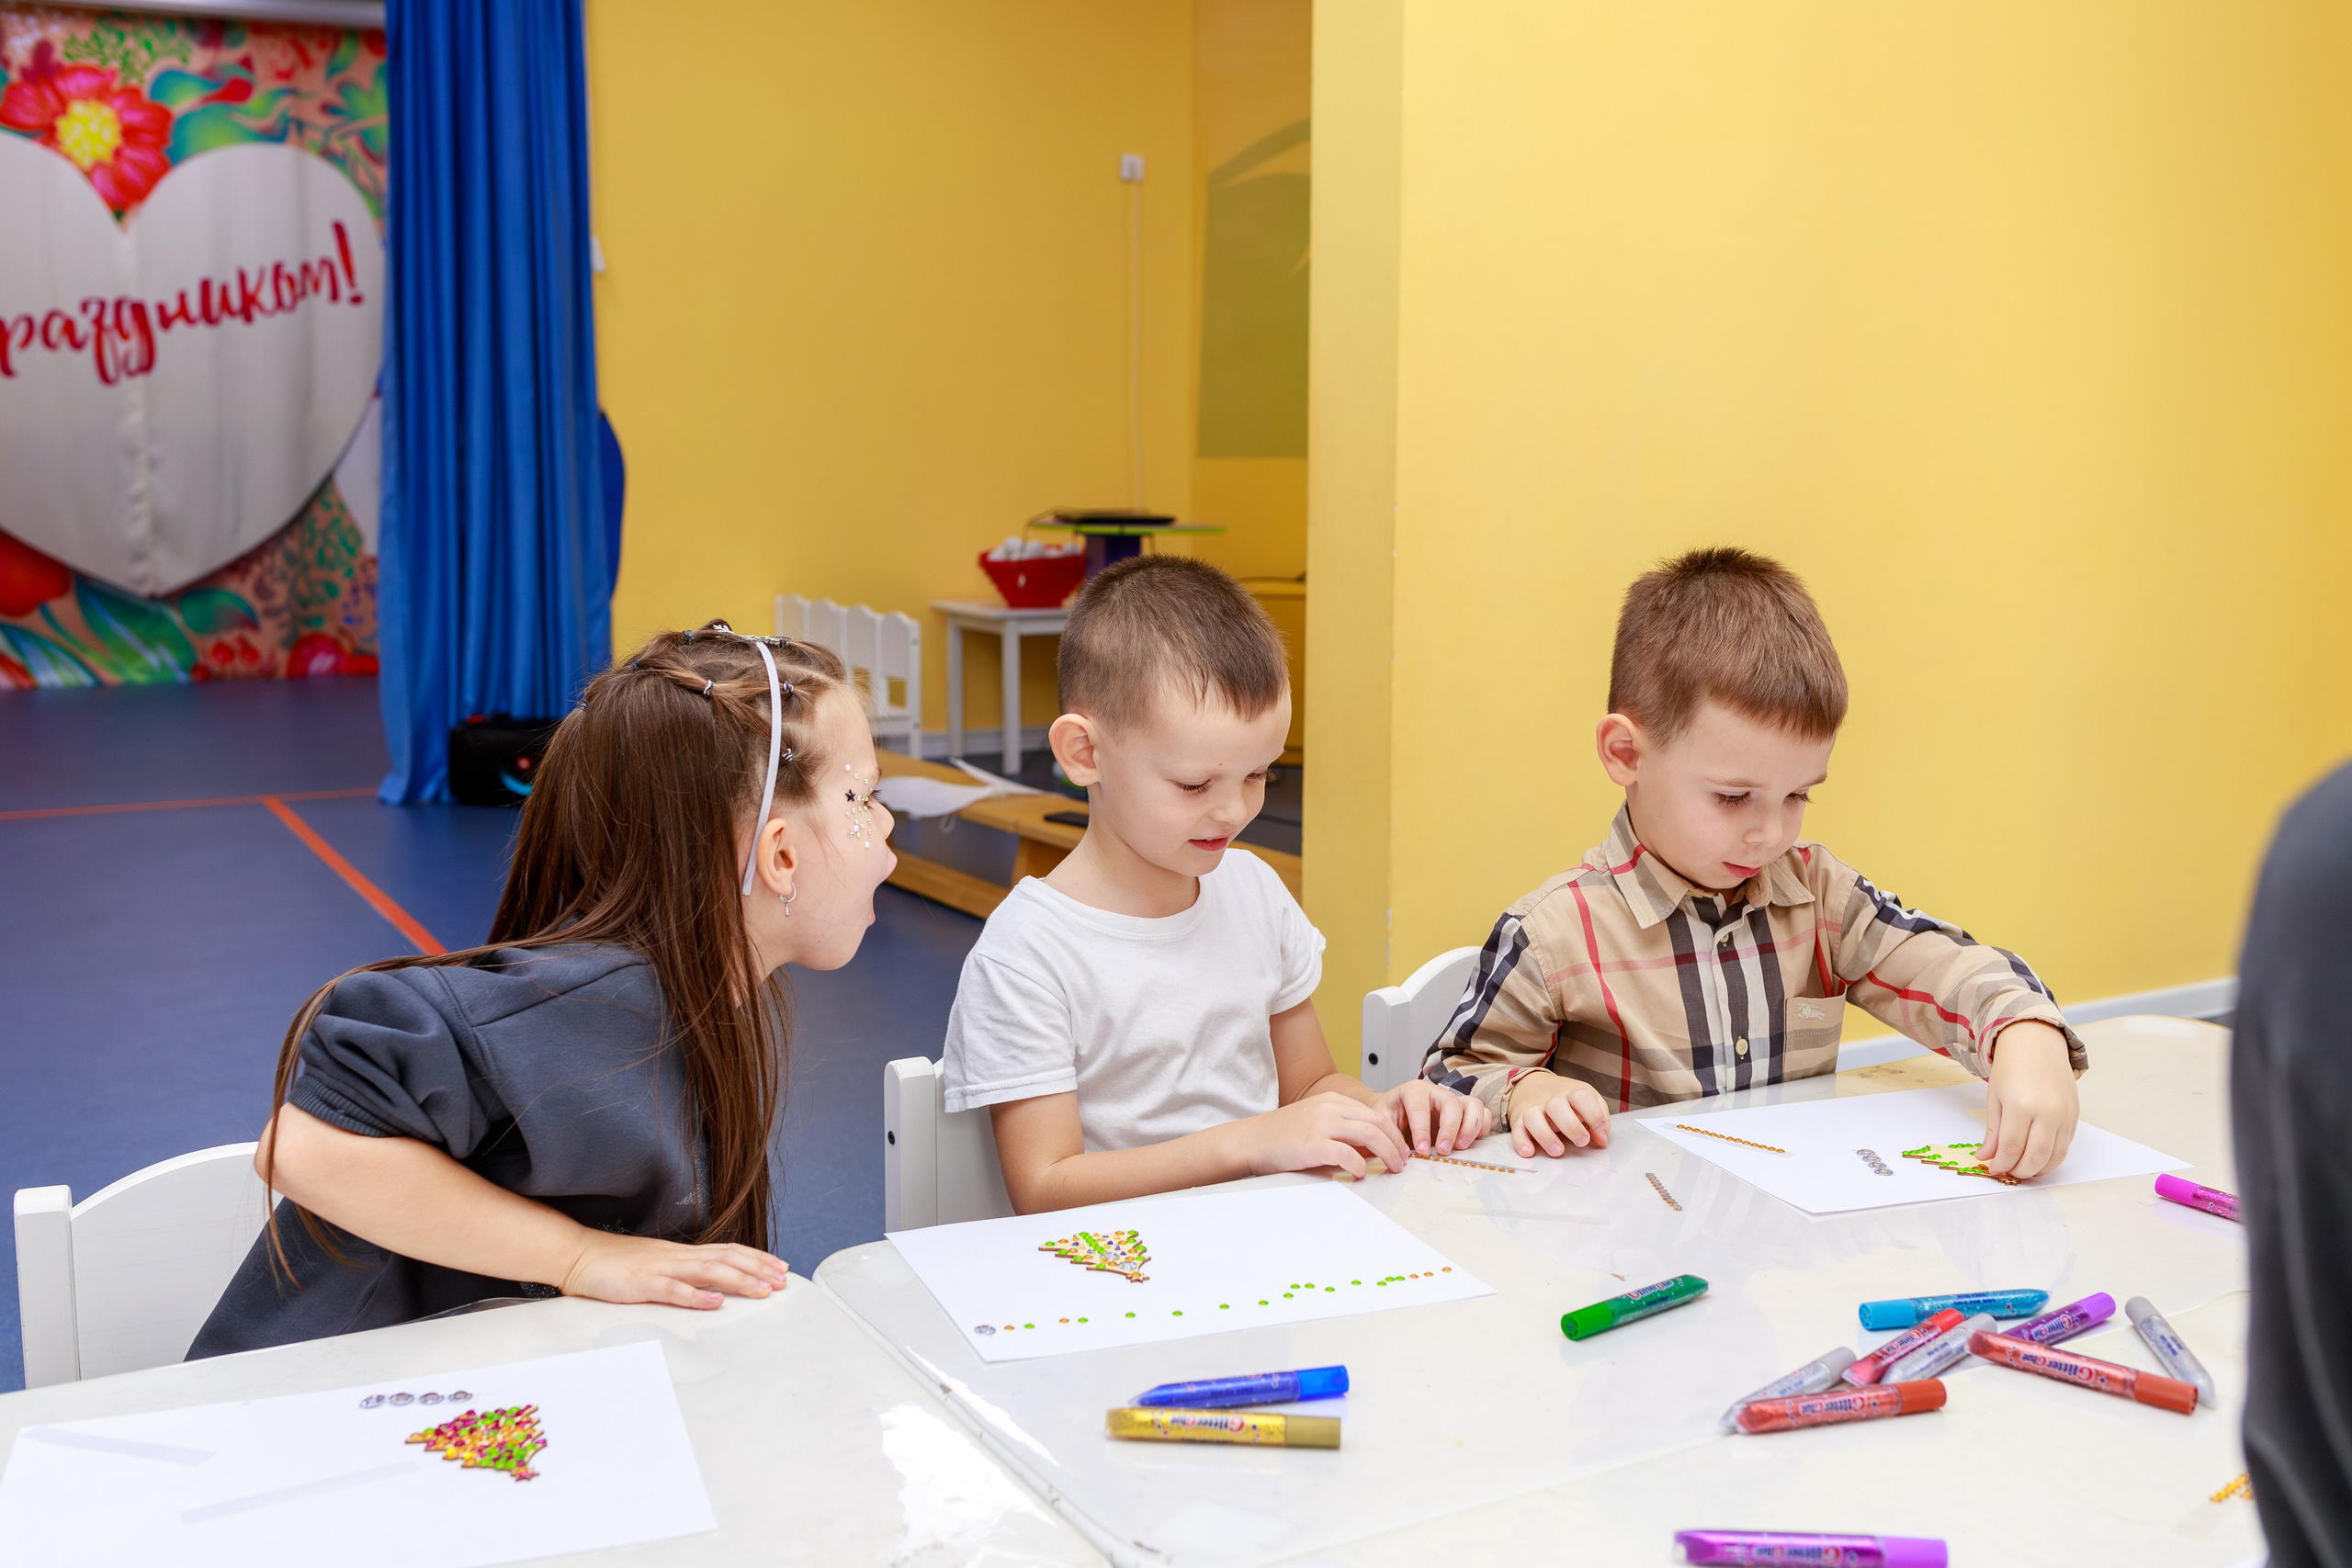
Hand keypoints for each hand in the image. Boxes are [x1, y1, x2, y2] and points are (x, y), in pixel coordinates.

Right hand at [559, 1232, 789, 1310]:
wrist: (577, 1255)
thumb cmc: (615, 1264)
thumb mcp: (655, 1265)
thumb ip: (680, 1272)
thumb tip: (709, 1284)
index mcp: (680, 1253)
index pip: (727, 1250)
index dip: (755, 1258)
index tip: (779, 1267)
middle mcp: (676, 1256)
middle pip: (725, 1258)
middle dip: (757, 1269)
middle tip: (782, 1281)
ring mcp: (659, 1268)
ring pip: (707, 1271)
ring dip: (738, 1281)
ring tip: (762, 1291)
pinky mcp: (640, 1284)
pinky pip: (671, 1289)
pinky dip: (695, 1296)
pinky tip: (714, 1303)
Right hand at [1246, 1091, 1411, 1178]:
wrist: (1250, 1140)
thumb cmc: (1282, 1137)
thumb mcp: (1316, 1124)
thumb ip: (1342, 1131)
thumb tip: (1372, 1151)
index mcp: (1333, 1101)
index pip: (1374, 1114)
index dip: (1393, 1133)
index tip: (1400, 1149)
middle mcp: (1330, 1108)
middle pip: (1377, 1122)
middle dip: (1396, 1143)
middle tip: (1403, 1162)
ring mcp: (1321, 1124)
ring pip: (1369, 1134)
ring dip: (1387, 1153)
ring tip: (1393, 1168)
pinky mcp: (1312, 1144)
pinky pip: (1347, 1154)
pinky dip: (1360, 1165)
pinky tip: (1361, 1174)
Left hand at [1378, 1079, 1494, 1157]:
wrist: (1394, 1112)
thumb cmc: (1388, 1116)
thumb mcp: (1381, 1121)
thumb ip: (1389, 1134)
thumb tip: (1403, 1154)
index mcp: (1413, 1091)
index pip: (1421, 1108)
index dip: (1422, 1130)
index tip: (1421, 1150)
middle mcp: (1437, 1093)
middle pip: (1451, 1104)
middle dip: (1449, 1129)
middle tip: (1443, 1151)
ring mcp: (1453, 1101)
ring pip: (1473, 1105)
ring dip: (1470, 1127)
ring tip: (1460, 1147)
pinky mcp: (1465, 1113)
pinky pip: (1483, 1115)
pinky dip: (1481, 1128)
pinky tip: (1470, 1143)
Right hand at [1508, 1076, 1612, 1158]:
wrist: (1534, 1085)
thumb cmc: (1567, 1100)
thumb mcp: (1588, 1101)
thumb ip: (1599, 1117)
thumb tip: (1602, 1139)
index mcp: (1571, 1092)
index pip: (1582, 1096)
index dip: (1593, 1114)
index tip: (1599, 1129)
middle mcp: (1551, 1099)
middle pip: (1556, 1106)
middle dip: (1570, 1126)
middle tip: (1581, 1141)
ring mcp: (1533, 1109)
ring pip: (1533, 1117)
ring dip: (1545, 1135)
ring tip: (1558, 1151)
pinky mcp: (1519, 1120)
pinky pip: (1516, 1130)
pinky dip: (1521, 1142)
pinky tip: (1529, 1152)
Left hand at [1977, 1021, 2078, 1178]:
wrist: (2037, 1043)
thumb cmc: (2011, 1068)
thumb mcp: (1994, 1098)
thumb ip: (1993, 1131)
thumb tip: (1985, 1157)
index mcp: (2021, 1106)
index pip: (2011, 1148)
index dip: (2001, 1164)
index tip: (1992, 1169)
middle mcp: (2047, 1112)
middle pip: (2035, 1157)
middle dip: (2019, 1171)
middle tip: (2008, 1172)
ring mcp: (2064, 1114)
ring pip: (2055, 1157)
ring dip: (2038, 1170)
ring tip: (2023, 1169)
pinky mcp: (2075, 1116)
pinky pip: (2066, 1146)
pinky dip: (2052, 1158)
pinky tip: (2038, 1158)